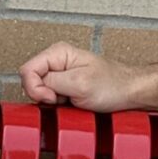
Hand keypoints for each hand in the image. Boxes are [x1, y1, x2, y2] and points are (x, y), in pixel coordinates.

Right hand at [19, 42, 140, 111]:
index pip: (27, 70)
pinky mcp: (64, 87)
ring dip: (53, 102)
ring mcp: (60, 74)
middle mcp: (56, 61)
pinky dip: (59, 106)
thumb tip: (33, 85)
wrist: (130, 92)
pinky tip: (72, 104)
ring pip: (39, 92)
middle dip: (44, 96)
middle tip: (64, 99)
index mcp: (57, 52)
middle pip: (30, 82)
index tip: (52, 97)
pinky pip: (50, 99)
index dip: (36, 88)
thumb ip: (51, 81)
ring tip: (71, 100)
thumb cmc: (113, 85)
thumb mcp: (79, 83)